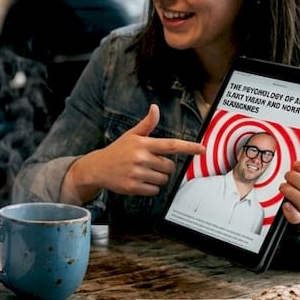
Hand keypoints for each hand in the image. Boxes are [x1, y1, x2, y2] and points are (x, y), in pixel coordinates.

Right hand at [62, 105, 203, 203]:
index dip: (188, 147)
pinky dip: (151, 188)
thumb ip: (147, 124)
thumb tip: (155, 108)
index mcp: (143, 143)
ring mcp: (137, 173)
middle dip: (164, 166)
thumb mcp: (131, 135)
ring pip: (163, 179)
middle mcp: (141, 158)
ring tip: (143, 172)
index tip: (202, 149)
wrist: (97, 167)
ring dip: (157, 178)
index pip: (171, 145)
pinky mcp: (133, 187)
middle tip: (150, 164)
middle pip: (169, 166)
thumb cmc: (118, 150)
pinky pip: (154, 190)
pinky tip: (140, 181)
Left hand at [279, 160, 299, 224]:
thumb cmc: (297, 183)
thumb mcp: (299, 171)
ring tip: (283, 187)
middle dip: (297, 179)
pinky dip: (291, 213)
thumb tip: (293, 143)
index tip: (296, 164)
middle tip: (287, 175)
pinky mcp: (297, 216)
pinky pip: (297, 219)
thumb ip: (299, 164)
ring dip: (292, 193)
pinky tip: (286, 206)